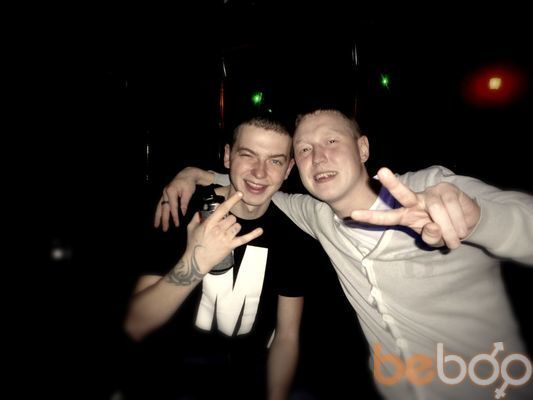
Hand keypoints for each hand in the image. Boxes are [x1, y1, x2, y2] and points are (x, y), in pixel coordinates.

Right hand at [154, 167, 211, 230]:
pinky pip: (160, 204)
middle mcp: (165, 192)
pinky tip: (158, 217)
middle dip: (164, 219)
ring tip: (156, 225)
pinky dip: (159, 211)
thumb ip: (184, 203)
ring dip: (158, 216)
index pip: (173, 207)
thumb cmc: (189, 183)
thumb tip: (182, 213)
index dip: (174, 216)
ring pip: (159, 206)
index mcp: (171, 191)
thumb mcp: (188, 193)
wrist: (187, 174)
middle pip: (164, 208)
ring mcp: (164, 193)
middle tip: (165, 229)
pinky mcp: (164, 194)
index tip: (176, 224)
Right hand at [185, 192, 262, 272]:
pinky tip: (260, 230)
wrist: (196, 261)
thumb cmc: (193, 244)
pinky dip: (253, 234)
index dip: (232, 200)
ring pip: (237, 226)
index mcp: (209, 223)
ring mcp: (225, 238)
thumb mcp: (191, 228)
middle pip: (232, 218)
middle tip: (222, 227)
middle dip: (229, 221)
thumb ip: (196, 217)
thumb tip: (200, 211)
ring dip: (234, 227)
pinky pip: (244, 238)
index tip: (240, 194)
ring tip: (226, 233)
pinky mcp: (231, 246)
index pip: (223, 208)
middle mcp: (218, 229)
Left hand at [350, 167, 480, 248]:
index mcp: (406, 215)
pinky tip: (462, 230)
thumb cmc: (445, 231)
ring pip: (437, 212)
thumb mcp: (437, 240)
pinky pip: (452, 208)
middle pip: (403, 193)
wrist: (468, 222)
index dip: (371, 217)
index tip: (353, 214)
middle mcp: (415, 202)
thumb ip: (431, 237)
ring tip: (456, 239)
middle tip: (382, 171)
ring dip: (450, 230)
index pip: (387, 217)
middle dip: (393, 183)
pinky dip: (458, 223)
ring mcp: (431, 194)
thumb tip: (432, 226)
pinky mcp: (448, 189)